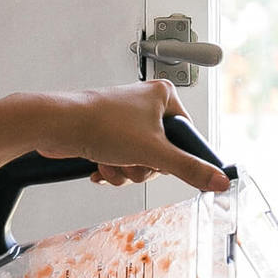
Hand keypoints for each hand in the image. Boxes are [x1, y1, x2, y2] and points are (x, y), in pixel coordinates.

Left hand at [35, 80, 229, 192]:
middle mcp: (145, 105)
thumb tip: (219, 181)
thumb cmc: (100, 123)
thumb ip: (189, 169)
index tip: (163, 163)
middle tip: (132, 161)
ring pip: (140, 161)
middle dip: (144, 167)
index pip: (186, 136)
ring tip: (112, 161)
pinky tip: (100, 164)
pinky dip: (112, 169)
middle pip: (163, 153)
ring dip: (126, 171)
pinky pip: (121, 161)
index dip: (175, 157)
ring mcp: (125, 120)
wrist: (58, 125)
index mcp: (163, 96)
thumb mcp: (154, 153)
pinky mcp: (107, 133)